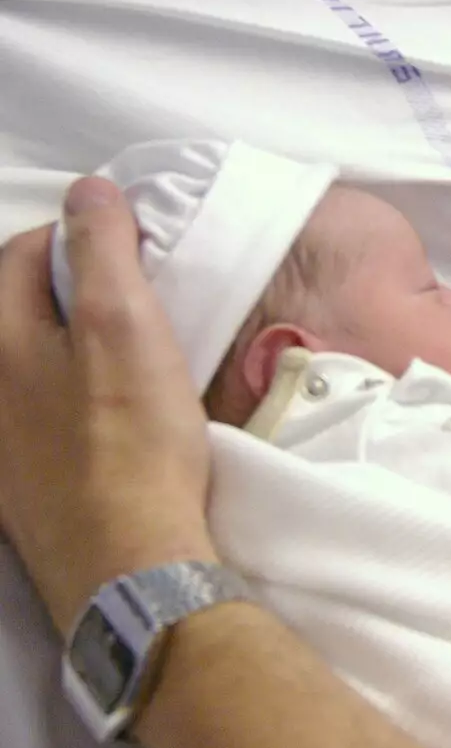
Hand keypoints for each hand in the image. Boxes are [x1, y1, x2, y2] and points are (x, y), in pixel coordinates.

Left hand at [0, 179, 217, 633]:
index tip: (135, 254)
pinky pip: (35, 414)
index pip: (23, 252)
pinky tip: (106, 417)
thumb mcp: (124, 323)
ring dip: (67, 345)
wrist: (126, 557)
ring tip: (123, 356)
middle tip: (132, 301)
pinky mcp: (18, 481)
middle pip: (16, 307)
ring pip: (26, 362)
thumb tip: (89, 190)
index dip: (82, 239)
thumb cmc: (130, 438)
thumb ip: (102, 250)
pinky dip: (67, 397)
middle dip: (66, 289)